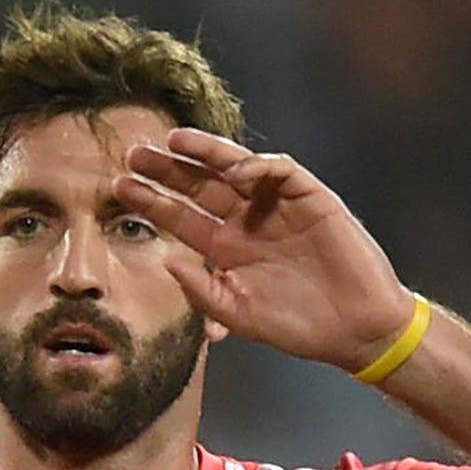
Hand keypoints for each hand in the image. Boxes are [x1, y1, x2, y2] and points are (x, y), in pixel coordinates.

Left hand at [115, 128, 417, 370]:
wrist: (352, 330)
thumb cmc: (294, 326)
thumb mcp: (237, 314)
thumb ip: (201, 291)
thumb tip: (166, 264)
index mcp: (225, 249)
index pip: (180, 217)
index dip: (151, 202)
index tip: (118, 188)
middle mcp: (247, 222)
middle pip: (200, 187)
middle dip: (168, 169)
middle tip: (134, 154)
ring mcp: (278, 208)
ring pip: (236, 170)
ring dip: (207, 152)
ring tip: (175, 139)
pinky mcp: (312, 200)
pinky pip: (282, 173)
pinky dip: (260, 167)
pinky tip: (236, 171)